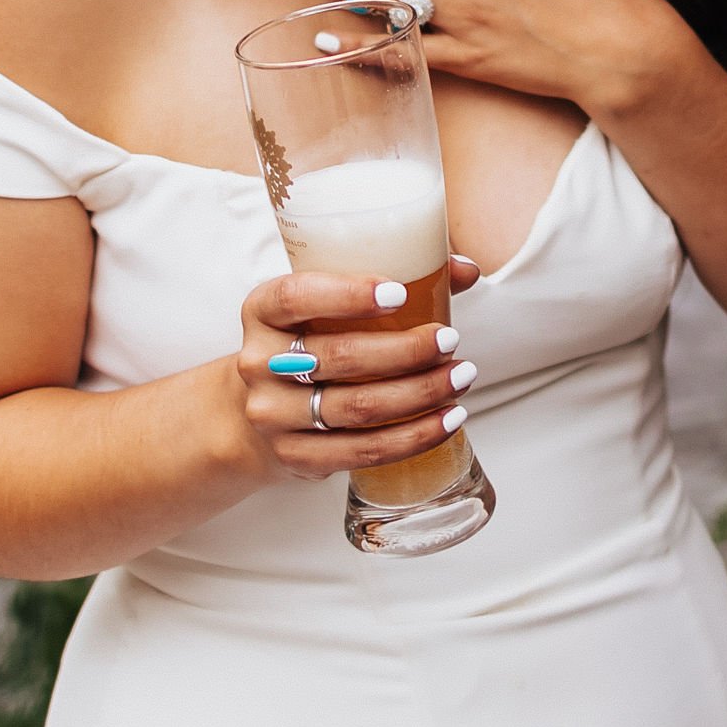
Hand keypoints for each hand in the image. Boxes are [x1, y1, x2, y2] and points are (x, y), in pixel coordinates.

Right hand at [232, 262, 482, 486]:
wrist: (262, 408)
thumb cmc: (312, 340)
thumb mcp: (330, 302)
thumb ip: (395, 276)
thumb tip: (466, 270)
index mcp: (263, 311)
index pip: (296, 297)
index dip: (347, 295)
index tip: (400, 293)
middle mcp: (259, 363)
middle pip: (339, 357)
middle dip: (406, 350)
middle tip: (451, 340)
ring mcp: (273, 414)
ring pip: (358, 408)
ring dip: (420, 393)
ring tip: (461, 376)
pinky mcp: (296, 457)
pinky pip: (363, 451)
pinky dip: (413, 437)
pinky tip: (447, 421)